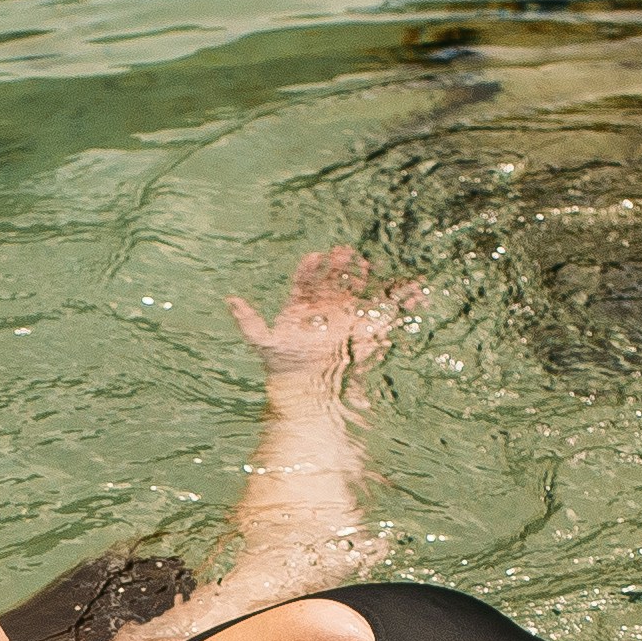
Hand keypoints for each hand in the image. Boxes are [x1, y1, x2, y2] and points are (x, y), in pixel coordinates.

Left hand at [227, 244, 424, 371]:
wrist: (309, 390)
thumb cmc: (284, 366)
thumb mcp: (263, 342)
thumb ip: (248, 321)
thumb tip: (229, 299)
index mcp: (303, 307)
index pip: (307, 281)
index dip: (310, 269)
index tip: (315, 257)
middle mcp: (325, 309)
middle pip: (333, 280)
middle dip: (339, 265)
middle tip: (343, 250)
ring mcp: (345, 317)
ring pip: (354, 290)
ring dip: (359, 276)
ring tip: (363, 262)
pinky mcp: (365, 329)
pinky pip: (381, 312)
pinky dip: (398, 301)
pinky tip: (411, 290)